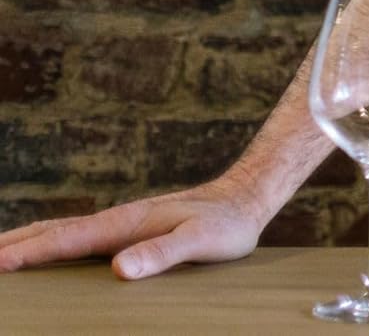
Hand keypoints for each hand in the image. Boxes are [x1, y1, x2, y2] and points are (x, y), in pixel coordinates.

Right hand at [0, 171, 267, 278]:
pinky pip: (76, 239)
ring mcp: (119, 225)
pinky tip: (43, 255)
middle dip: (11, 246)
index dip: (26, 254)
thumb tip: (119, 270)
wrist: (244, 199)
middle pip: (51, 232)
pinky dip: (48, 244)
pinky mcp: (126, 232)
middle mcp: (115, 221)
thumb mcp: (201, 241)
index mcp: (124, 224)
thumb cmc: (226, 224)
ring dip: (24, 243)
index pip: (64, 240)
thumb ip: (162, 253)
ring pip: (60, 232)